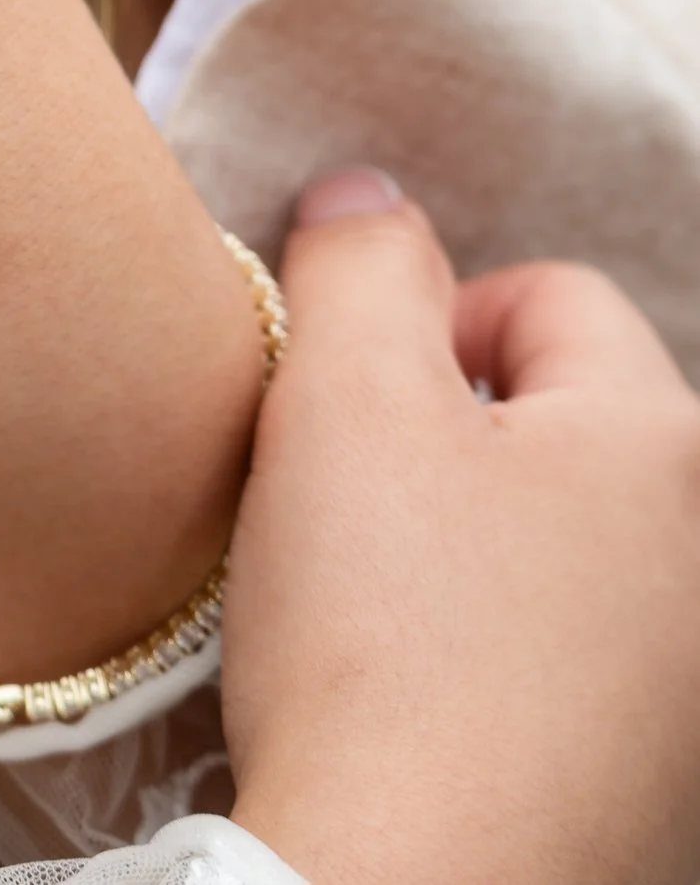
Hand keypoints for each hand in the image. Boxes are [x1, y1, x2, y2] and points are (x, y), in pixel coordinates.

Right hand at [226, 174, 699, 884]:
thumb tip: (372, 198)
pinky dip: (506, 677)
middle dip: (453, 446)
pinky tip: (427, 720)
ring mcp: (698, 700)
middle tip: (350, 512)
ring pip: (571, 559)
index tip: (344, 410)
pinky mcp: (662, 801)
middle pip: (568, 431)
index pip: (547, 297)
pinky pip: (579, 681)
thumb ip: (359, 263)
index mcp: (662, 443)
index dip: (422, 325)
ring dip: (480, 563)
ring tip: (382, 626)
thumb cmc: (377, 649)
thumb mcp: (336, 399)